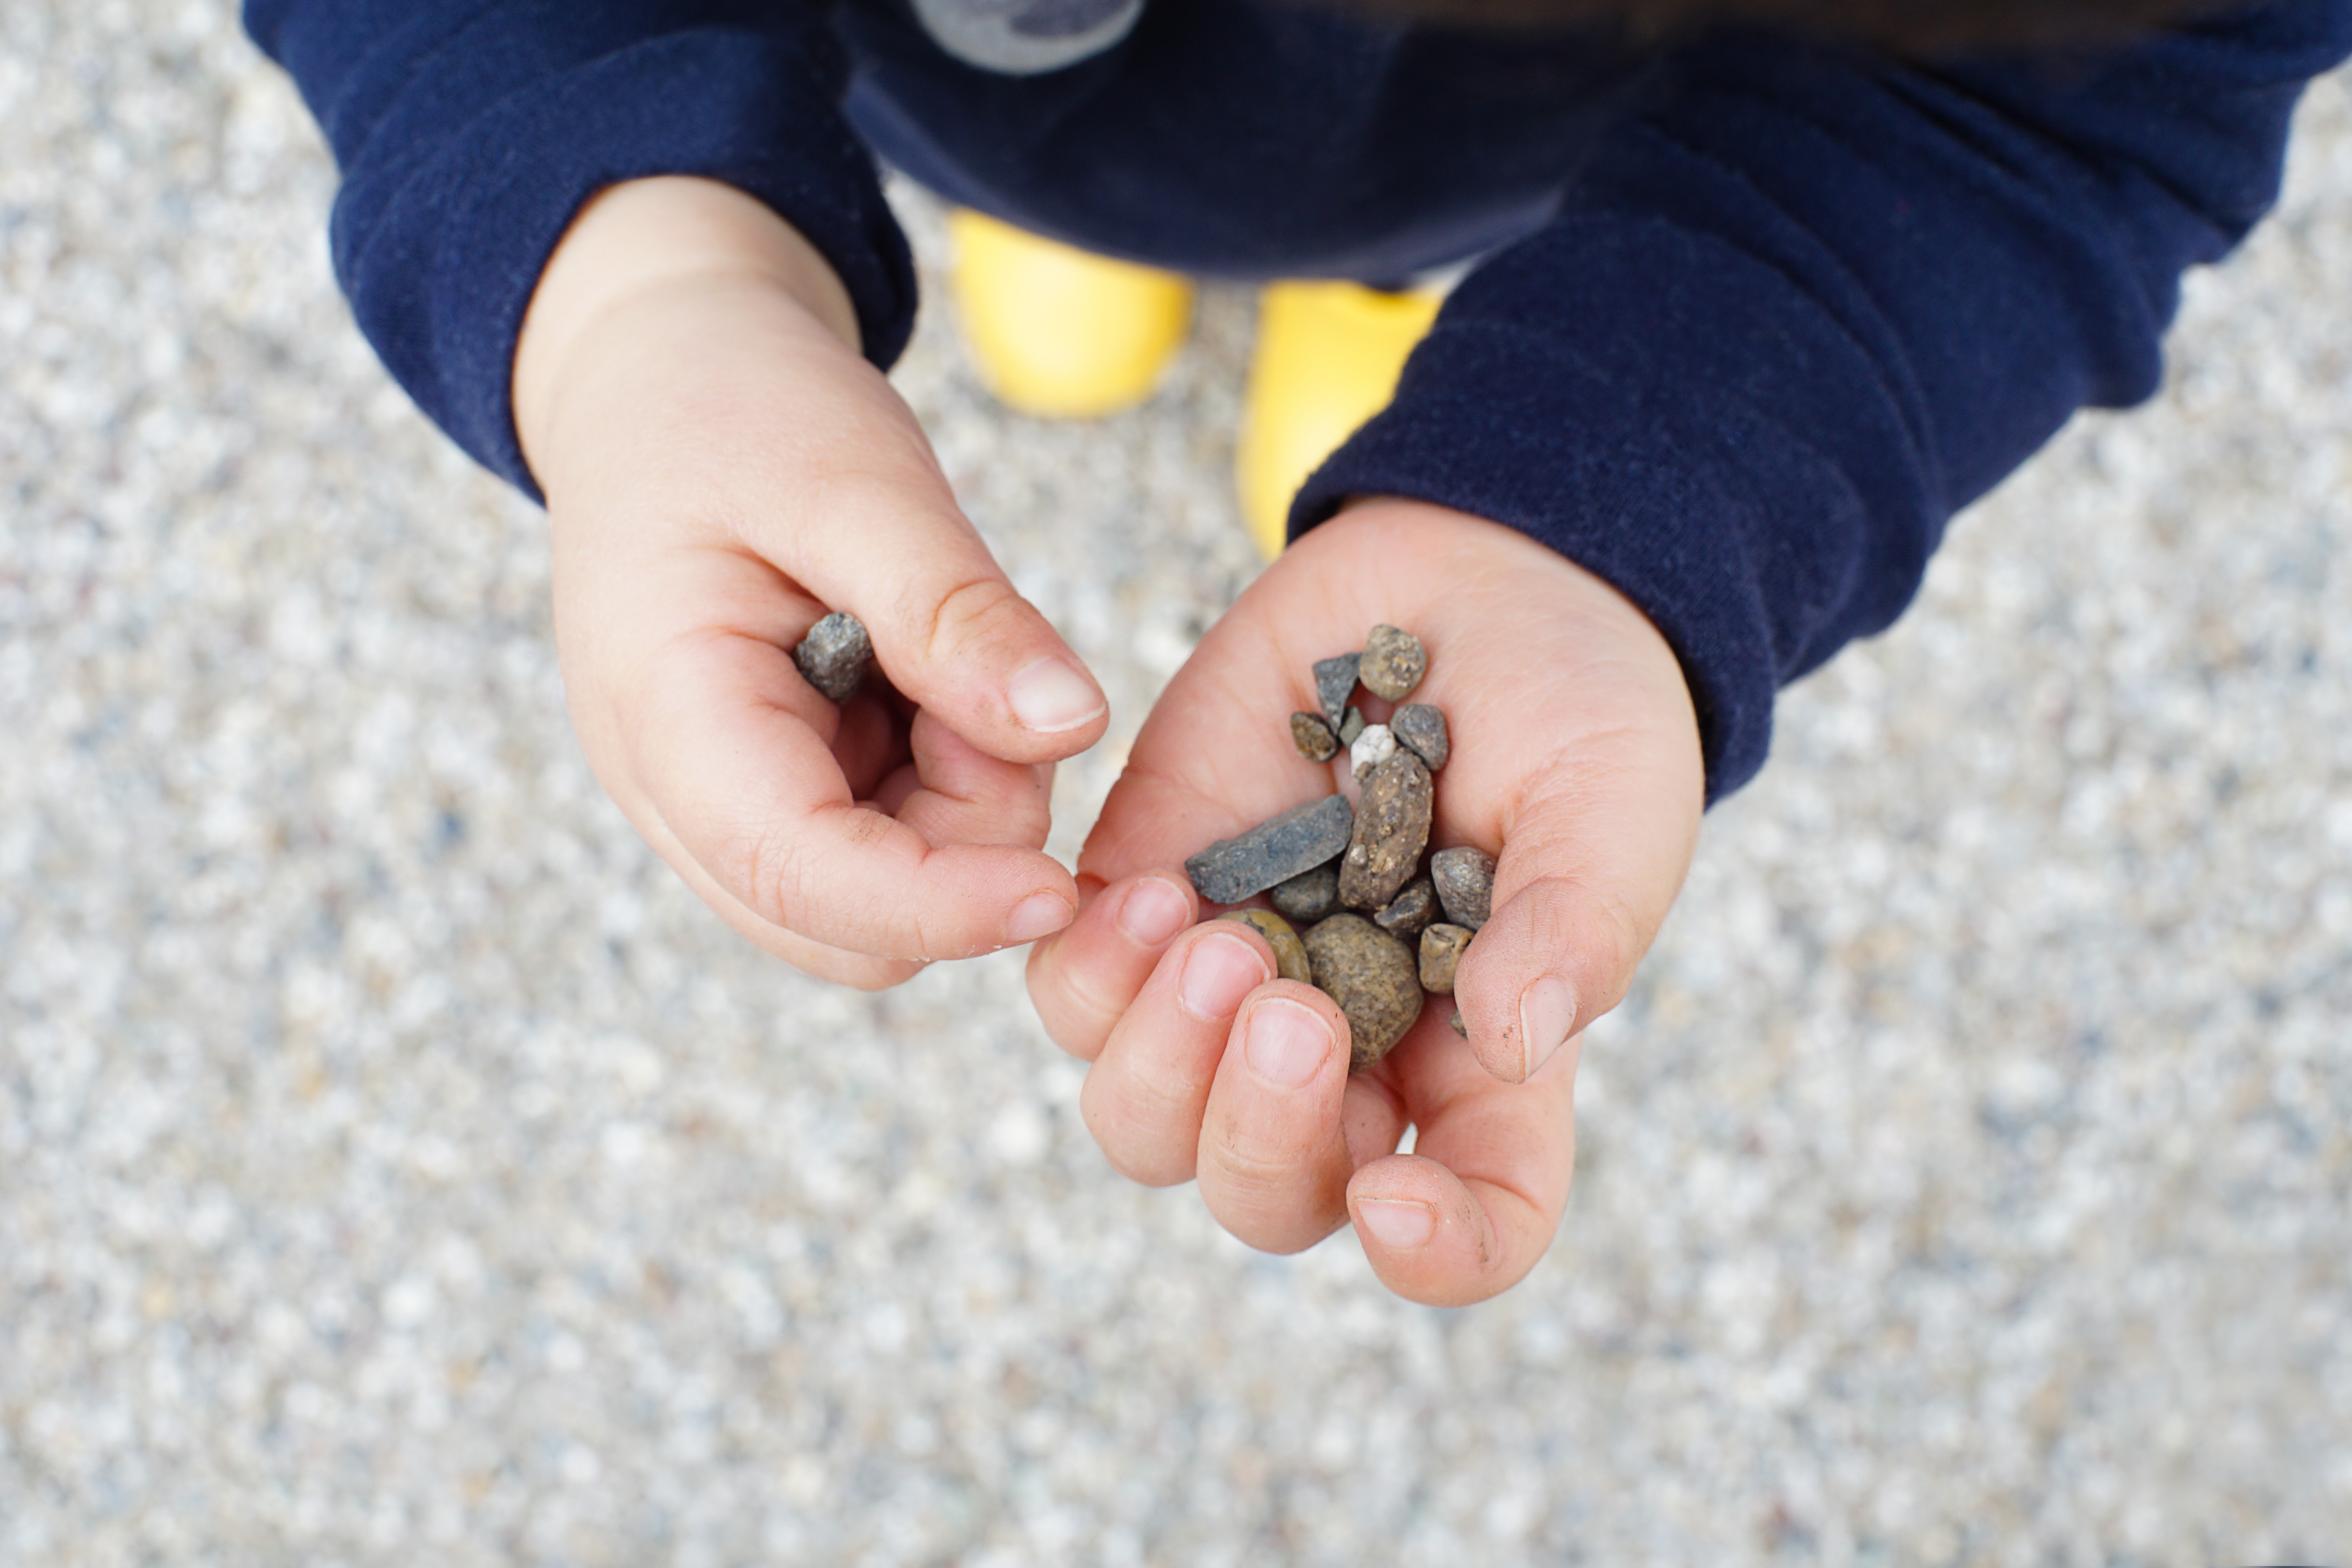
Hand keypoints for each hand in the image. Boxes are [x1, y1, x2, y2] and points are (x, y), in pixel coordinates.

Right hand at [515, 178, 1108, 987]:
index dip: (937, 905)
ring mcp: (726, 811)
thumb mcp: (852, 477)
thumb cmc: (735, 407)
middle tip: (981, 686)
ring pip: (886, 906)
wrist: (659, 379)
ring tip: (948, 662)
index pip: (799, 876)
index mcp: (666, 718)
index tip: (1058, 892)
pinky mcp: (783, 800)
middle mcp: (679, 798)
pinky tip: (930, 681)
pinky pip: (894, 849)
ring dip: (962, 811)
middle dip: (964, 843)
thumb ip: (952, 609)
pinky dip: (947, 788)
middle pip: (853, 927)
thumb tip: (1071, 727)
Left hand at [1027, 500, 1703, 1302]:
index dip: (1436, 1257)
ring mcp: (1238, 981)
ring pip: (1139, 1117)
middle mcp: (1352, 1055)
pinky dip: (1090, 968)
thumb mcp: (1612, 805)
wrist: (1474, 578)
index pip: (1469, 1225)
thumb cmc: (1572, 708)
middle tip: (1288, 1014)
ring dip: (1157, 1059)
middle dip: (1256, 1136)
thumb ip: (1575, 926)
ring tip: (1211, 934)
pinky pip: (1072, 988)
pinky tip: (1152, 889)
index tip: (1393, 1210)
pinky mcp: (1151, 891)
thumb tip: (1519, 1037)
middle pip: (1262, 1192)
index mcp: (1484, 1072)